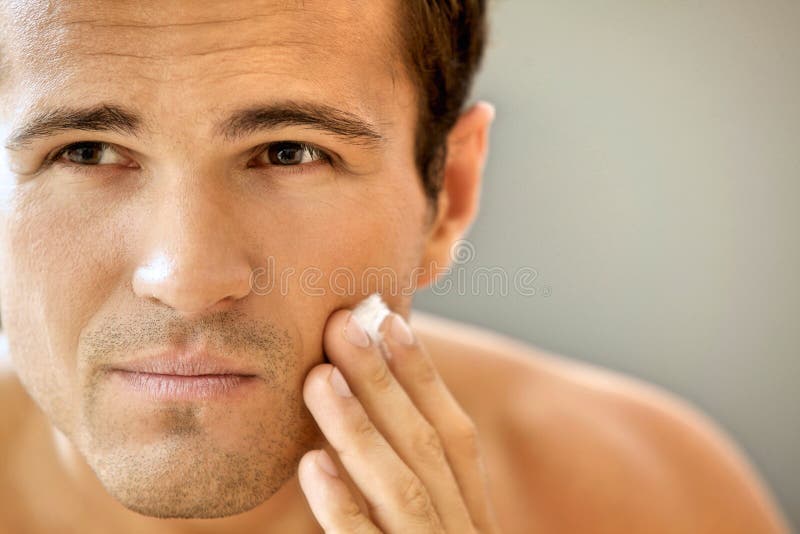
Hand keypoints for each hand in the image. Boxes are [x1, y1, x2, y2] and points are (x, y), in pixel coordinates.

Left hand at [298, 305, 500, 532]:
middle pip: (426, 449)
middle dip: (384, 384)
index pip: (454, 437)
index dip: (423, 377)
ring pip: (402, 489)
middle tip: (342, 325)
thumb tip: (362, 402)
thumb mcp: (427, 530)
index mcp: (471, 517)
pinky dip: (341, 506)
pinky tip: (311, 463)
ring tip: (319, 376)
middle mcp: (460, 533)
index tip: (390, 322)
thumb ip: (406, 486)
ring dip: (359, 427)